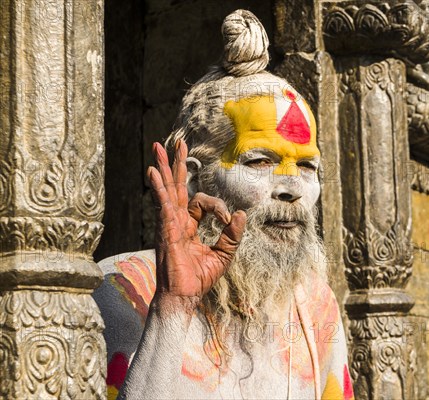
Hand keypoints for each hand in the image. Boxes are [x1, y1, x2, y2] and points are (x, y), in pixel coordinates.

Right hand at [147, 140, 245, 308]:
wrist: (184, 297)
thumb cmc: (199, 279)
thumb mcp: (223, 254)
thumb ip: (232, 234)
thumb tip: (240, 213)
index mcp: (189, 226)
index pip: (202, 202)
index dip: (218, 206)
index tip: (228, 218)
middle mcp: (176, 221)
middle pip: (176, 187)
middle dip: (176, 165)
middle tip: (175, 143)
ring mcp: (169, 224)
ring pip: (167, 190)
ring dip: (163, 168)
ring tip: (159, 147)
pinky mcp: (166, 230)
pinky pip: (163, 205)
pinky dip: (159, 188)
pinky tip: (153, 172)